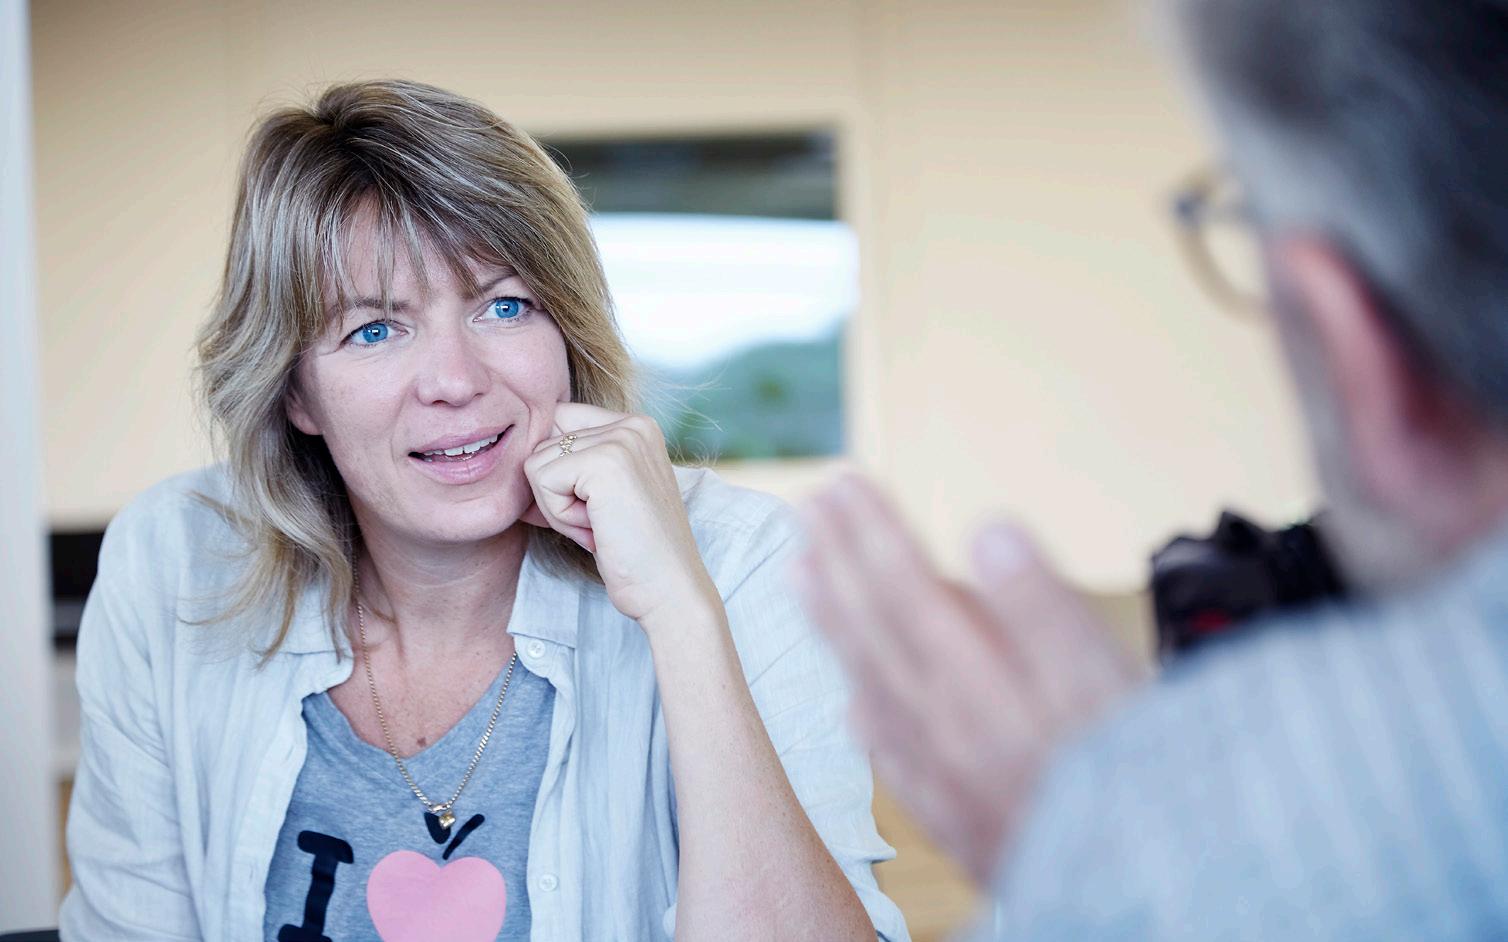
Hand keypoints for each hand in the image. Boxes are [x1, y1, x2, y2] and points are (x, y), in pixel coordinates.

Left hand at [522, 402, 719, 631]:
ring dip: (557, 507)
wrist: (669, 590)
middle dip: (556, 492)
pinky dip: (559, 516)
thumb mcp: (603, 495)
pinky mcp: (605, 462)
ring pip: (537, 462)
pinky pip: (542, 480)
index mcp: (636, 426)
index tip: (586, 508)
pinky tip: (595, 529)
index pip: (558, 422)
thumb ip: (570, 466)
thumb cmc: (634, 552)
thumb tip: (509, 458)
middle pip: (543, 442)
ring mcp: (621, 439)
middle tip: (598, 522)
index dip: (555, 469)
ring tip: (599, 526)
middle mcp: (632, 424)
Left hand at [792, 475, 1146, 883]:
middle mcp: (943, 727)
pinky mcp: (957, 817)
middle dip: (839, 562)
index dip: (870, 533)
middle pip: (874, 630)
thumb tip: (988, 534)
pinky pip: (889, 754)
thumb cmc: (1132, 786)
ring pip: (869, 684)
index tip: (841, 484)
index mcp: (976, 684)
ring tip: (799, 577)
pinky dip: (863, 714)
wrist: (1134, 894)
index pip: (905, 590)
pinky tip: (852, 703)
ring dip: (832, 625)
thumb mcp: (1107, 683)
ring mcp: (942, 774)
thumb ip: (1043, 608)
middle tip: (807, 508)